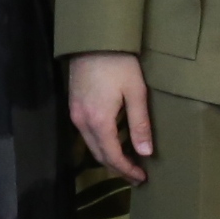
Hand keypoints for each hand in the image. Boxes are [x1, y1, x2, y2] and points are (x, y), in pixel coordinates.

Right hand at [67, 50, 153, 183]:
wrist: (93, 39)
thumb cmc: (119, 63)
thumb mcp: (135, 92)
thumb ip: (139, 124)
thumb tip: (146, 153)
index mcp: (99, 121)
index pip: (112, 156)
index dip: (127, 170)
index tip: (142, 178)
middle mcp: (82, 122)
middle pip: (99, 155)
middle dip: (117, 168)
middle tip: (136, 176)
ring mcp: (75, 114)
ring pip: (91, 145)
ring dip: (108, 157)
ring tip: (128, 162)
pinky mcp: (74, 106)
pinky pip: (86, 134)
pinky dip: (101, 144)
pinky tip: (114, 142)